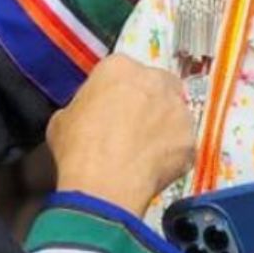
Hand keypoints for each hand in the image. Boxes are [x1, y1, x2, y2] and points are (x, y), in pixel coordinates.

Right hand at [47, 55, 196, 215]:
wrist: (103, 185)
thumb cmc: (79, 150)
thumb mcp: (63, 118)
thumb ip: (84, 107)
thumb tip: (89, 115)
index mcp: (120, 68)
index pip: (122, 72)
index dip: (117, 92)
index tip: (113, 107)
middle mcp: (155, 81)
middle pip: (158, 85)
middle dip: (149, 102)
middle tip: (133, 126)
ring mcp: (178, 110)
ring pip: (174, 114)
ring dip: (163, 127)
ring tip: (142, 152)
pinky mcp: (190, 140)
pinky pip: (181, 145)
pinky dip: (171, 155)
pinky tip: (151, 169)